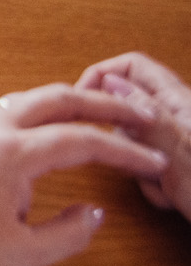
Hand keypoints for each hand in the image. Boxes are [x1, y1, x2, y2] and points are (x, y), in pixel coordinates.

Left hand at [0, 83, 165, 265]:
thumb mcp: (19, 252)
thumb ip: (67, 234)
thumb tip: (93, 213)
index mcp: (9, 155)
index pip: (81, 141)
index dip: (123, 151)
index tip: (151, 160)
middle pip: (58, 98)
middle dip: (104, 104)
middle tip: (137, 117)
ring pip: (30, 98)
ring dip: (69, 104)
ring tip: (100, 119)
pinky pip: (7, 110)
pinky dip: (38, 113)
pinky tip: (49, 129)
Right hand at [77, 52, 190, 215]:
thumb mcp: (178, 159)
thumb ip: (144, 118)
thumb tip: (110, 82)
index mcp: (183, 105)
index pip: (132, 66)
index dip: (103, 77)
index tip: (85, 107)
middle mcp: (184, 119)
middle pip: (131, 106)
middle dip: (120, 134)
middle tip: (128, 157)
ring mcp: (186, 144)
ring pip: (141, 141)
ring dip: (138, 164)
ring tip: (161, 185)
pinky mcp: (188, 169)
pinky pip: (156, 166)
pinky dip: (156, 183)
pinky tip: (173, 199)